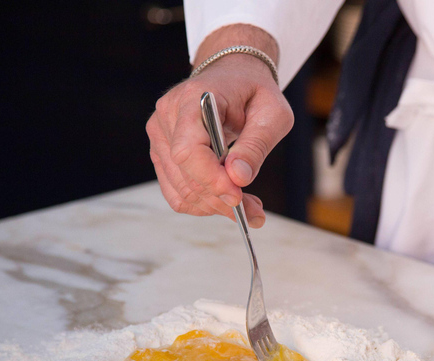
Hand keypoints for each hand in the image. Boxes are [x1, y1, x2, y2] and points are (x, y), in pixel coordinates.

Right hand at [146, 25, 293, 227]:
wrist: (234, 76)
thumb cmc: (255, 92)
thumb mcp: (272, 114)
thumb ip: (255, 146)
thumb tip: (238, 178)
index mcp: (193, 99)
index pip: (188, 150)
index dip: (211, 179)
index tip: (238, 197)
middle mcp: (168, 115)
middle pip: (186, 175)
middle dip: (222, 199)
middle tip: (255, 211)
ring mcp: (160, 135)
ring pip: (181, 190)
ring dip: (215, 206)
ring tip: (248, 205)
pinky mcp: (162, 152)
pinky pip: (177, 192)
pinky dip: (203, 204)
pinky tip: (227, 199)